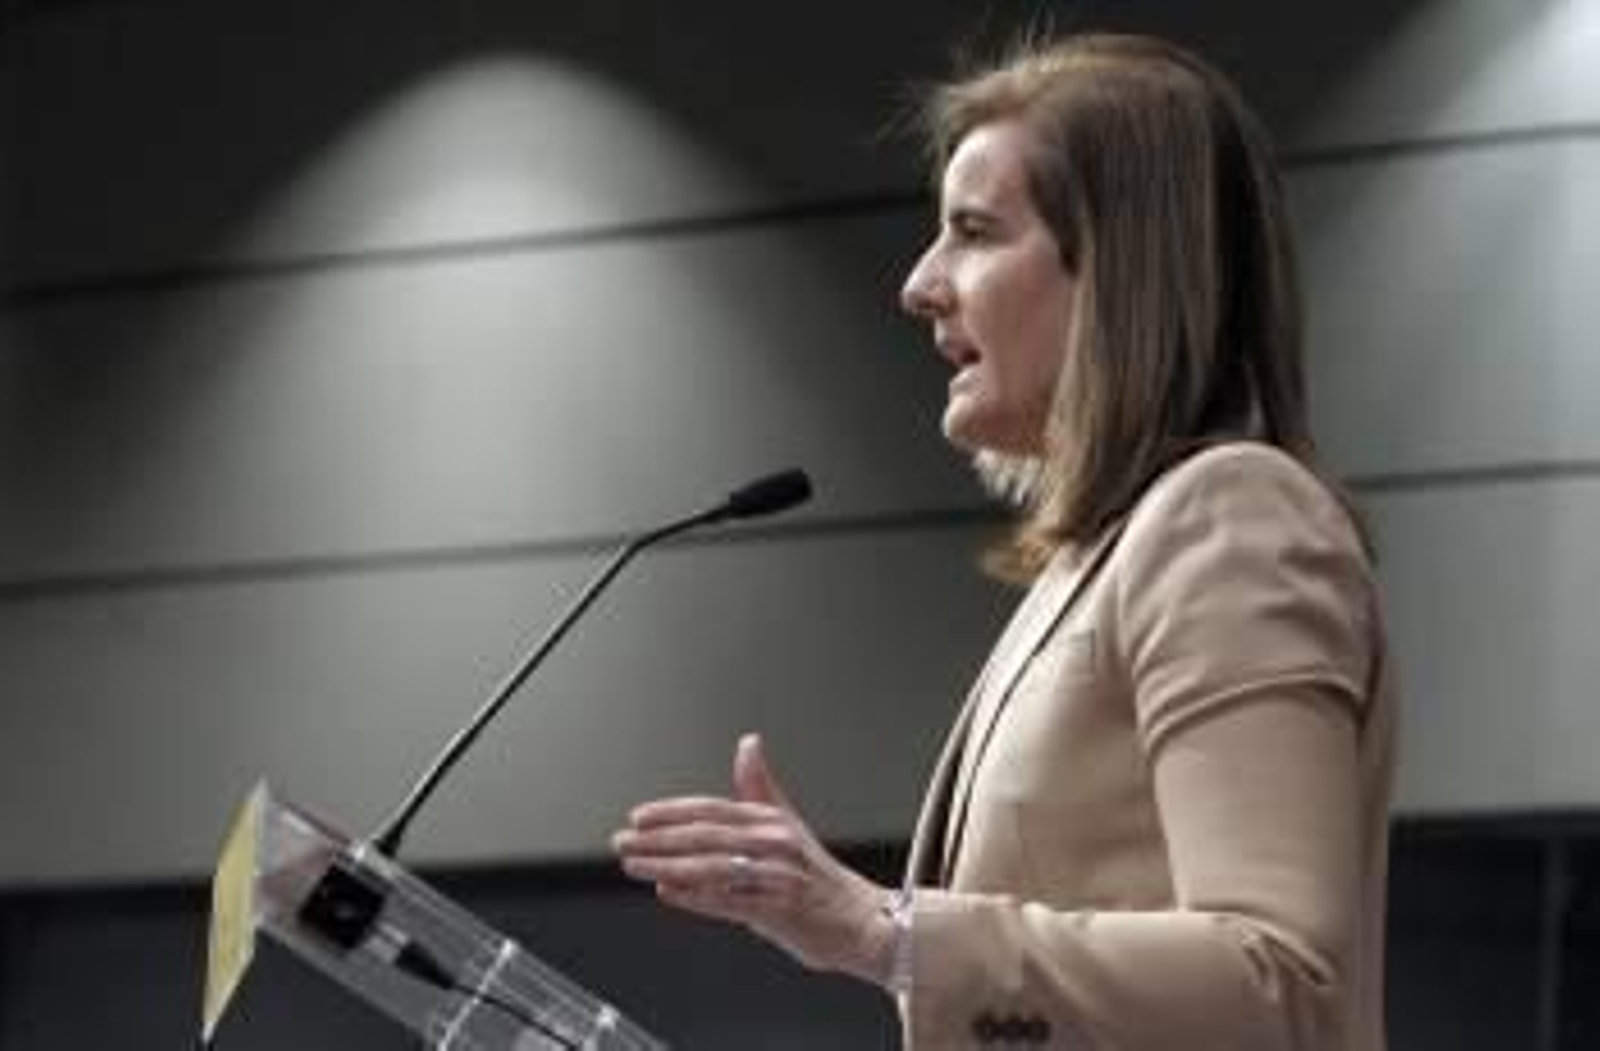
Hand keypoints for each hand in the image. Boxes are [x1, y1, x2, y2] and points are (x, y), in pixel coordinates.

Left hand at [612, 733, 896, 985]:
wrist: (860, 920)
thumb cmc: (817, 877)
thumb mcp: (788, 823)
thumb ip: (759, 786)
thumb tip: (748, 743)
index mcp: (770, 820)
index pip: (712, 810)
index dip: (672, 812)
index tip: (638, 817)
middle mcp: (774, 843)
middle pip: (706, 835)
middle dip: (658, 838)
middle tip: (622, 841)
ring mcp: (777, 876)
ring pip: (712, 867)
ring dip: (667, 866)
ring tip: (635, 865)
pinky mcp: (780, 909)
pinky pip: (730, 902)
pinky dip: (697, 897)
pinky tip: (668, 894)